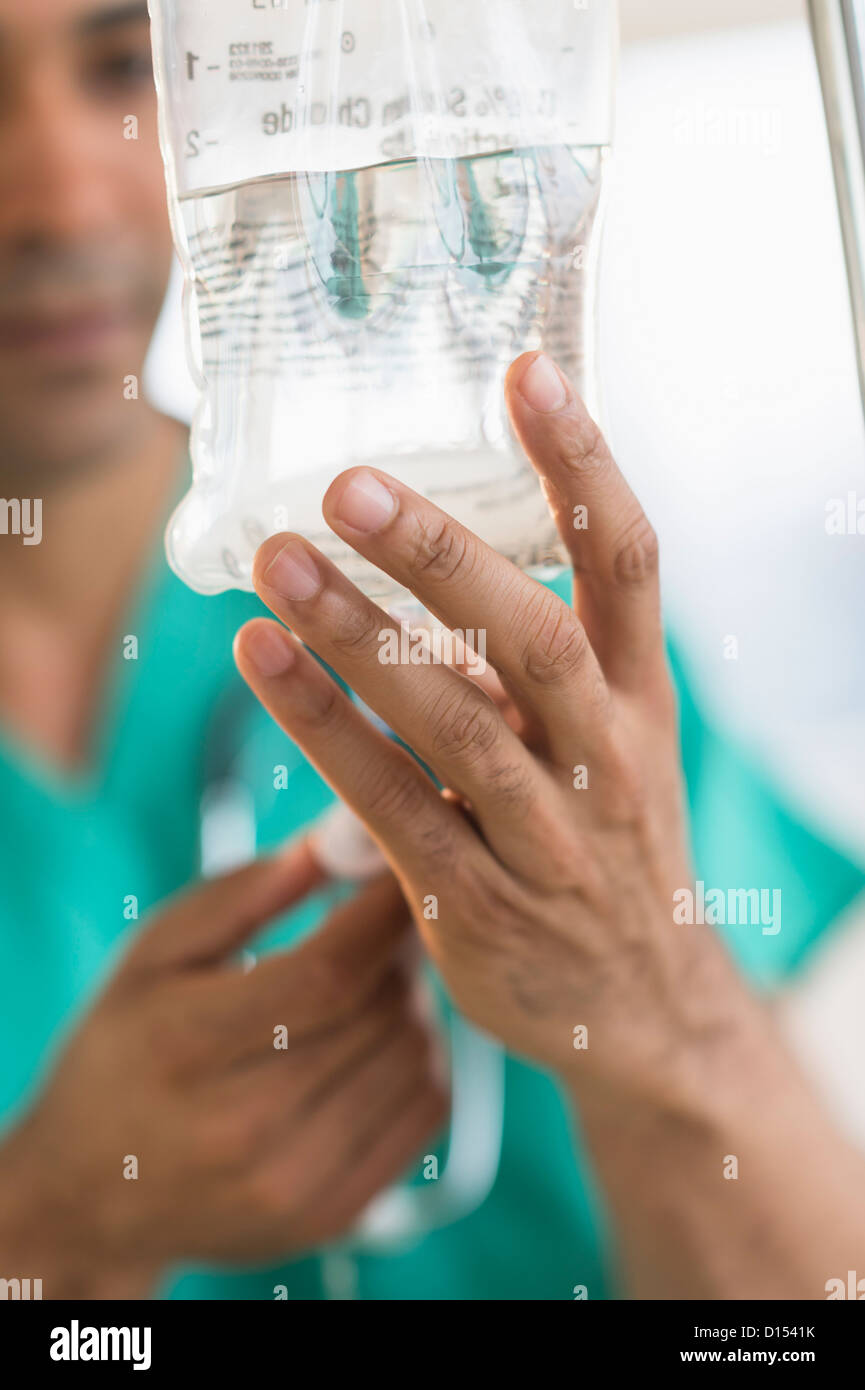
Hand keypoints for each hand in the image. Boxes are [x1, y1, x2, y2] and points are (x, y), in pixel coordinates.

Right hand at [0, 848, 446, 1297]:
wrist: (93, 1191)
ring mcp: (293, 1185)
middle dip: (399, 946)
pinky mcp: (333, 1214)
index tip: (408, 860)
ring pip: (413, 1057)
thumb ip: (248, 890)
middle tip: (388, 912)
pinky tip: (380, 1034)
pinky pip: (424, 1110)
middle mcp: (243, 1130)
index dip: (383, 910)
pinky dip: (422, 1056)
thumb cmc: (126, 1044)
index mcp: (186, 1048)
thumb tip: (344, 835)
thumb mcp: (156, 951)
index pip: (326, 972)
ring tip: (373, 975)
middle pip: (378, 1013)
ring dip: (412, 998)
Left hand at [234, 351, 749, 1109]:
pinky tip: (264, 664)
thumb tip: (443, 549)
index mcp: (639, 696)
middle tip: (348, 482)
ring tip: (278, 559)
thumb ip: (545, 659)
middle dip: (440, 554)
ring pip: (450, 720)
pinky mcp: (475, 900)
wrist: (647, 1006)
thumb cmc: (612, 845)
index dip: (585, 463)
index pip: (630, 562)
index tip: (528, 371)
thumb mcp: (614, 741)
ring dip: (357, 635)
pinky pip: (389, 802)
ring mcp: (542, 833)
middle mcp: (603, 755)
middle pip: (530, 636)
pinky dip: (323, 729)